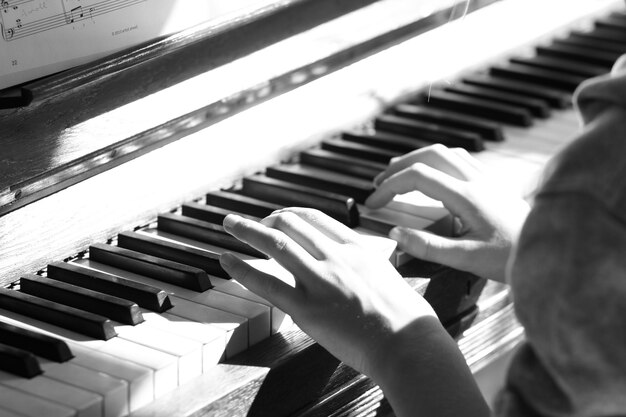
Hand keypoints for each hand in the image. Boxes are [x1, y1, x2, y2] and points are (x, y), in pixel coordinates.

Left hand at [219, 207, 437, 377]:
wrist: (408, 344)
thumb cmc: (407, 319)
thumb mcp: (389, 277)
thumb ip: (366, 268)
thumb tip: (359, 271)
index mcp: (357, 248)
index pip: (317, 219)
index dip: (292, 214)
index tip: (280, 216)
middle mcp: (336, 257)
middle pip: (292, 224)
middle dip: (267, 219)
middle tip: (251, 223)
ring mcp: (320, 280)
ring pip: (275, 243)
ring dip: (248, 230)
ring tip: (229, 224)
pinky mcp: (306, 308)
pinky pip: (266, 283)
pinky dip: (242, 269)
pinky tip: (227, 260)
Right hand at [366, 144, 529, 281]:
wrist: (547, 253)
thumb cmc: (511, 259)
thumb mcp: (466, 259)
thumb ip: (428, 246)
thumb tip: (396, 234)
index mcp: (467, 197)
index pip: (418, 176)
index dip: (389, 186)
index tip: (373, 202)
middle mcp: (476, 181)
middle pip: (429, 155)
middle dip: (399, 166)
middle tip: (379, 184)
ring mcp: (486, 179)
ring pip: (445, 153)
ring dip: (417, 160)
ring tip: (399, 175)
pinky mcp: (492, 184)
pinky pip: (460, 160)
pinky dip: (436, 162)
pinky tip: (432, 176)